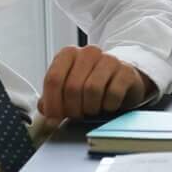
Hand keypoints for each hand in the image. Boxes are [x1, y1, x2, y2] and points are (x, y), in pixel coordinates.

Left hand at [36, 46, 154, 126]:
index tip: (54, 118)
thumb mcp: (68, 88)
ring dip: (90, 107)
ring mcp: (109, 60)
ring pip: (92, 89)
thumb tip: (45, 112)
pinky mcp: (126, 71)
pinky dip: (108, 106)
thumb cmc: (92, 84)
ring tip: (91, 110)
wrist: (122, 79)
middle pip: (72, 87)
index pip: (53, 78)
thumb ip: (53, 98)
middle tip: (76, 115)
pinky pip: (113, 93)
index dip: (52, 103)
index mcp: (68, 54)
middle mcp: (88, 53)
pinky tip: (107, 105)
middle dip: (72, 108)